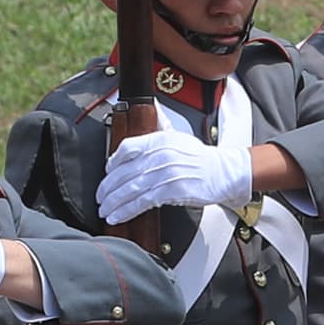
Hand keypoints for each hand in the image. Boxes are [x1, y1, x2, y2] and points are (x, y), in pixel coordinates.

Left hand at [97, 128, 256, 223]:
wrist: (224, 172)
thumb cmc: (200, 157)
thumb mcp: (178, 136)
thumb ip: (161, 124)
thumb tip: (152, 108)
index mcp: (159, 140)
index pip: (127, 148)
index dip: (113, 161)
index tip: (108, 171)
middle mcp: (160, 155)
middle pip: (124, 172)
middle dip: (107, 187)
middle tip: (100, 197)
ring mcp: (165, 174)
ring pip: (130, 189)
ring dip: (113, 202)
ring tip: (105, 210)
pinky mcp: (171, 192)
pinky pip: (142, 202)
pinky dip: (126, 211)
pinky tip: (117, 216)